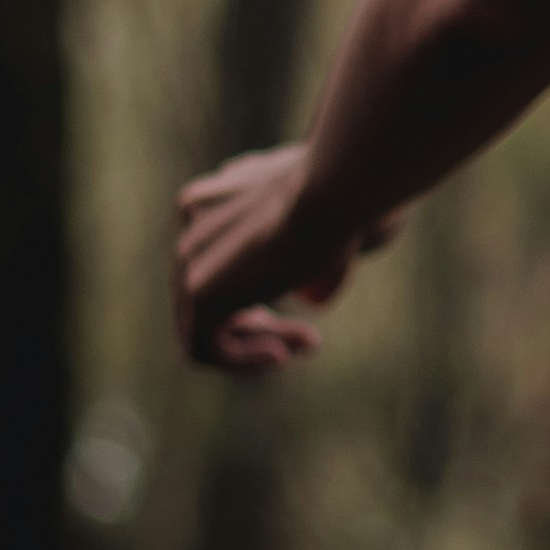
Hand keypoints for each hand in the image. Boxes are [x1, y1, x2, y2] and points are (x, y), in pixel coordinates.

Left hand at [173, 142, 399, 376]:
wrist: (337, 189)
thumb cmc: (358, 197)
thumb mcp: (342, 225)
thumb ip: (323, 256)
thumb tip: (311, 298)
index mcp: (220, 194)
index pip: (225, 258)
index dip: (267, 290)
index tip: (310, 300)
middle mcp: (194, 219)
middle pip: (214, 292)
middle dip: (264, 323)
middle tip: (310, 339)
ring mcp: (191, 255)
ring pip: (204, 322)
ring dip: (258, 344)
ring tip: (307, 344)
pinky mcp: (198, 290)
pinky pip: (200, 347)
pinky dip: (242, 361)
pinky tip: (281, 355)